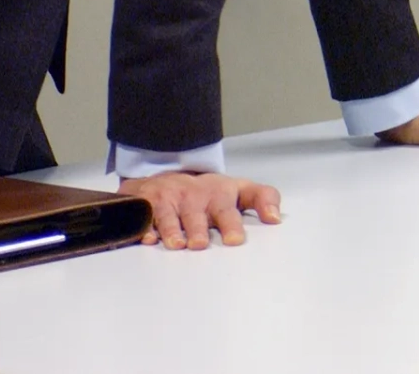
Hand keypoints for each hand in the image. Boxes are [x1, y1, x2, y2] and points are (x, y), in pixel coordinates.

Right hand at [117, 173, 280, 250]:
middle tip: (200, 244)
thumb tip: (276, 218)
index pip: (228, 209)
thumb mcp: (239, 190)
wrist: (166, 174)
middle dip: (198, 228)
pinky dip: (144, 227)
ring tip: (176, 244)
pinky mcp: (145, 204)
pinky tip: (146, 238)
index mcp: (220, 193)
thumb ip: (264, 199)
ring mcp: (168, 199)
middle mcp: (194, 196)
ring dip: (172, 230)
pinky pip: (142, 216)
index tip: (235, 240)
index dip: (232, 224)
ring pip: (168, 215)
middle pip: (196, 213)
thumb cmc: (208, 191)